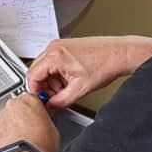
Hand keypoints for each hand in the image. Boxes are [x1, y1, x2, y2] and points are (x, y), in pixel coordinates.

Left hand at [0, 94, 58, 151]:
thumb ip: (45, 119)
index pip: (33, 99)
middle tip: (31, 128)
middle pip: (19, 106)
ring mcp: (2, 116)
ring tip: (22, 137)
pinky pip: (1, 128)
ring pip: (8, 117)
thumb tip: (44, 123)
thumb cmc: (39, 144)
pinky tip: (14, 142)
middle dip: (23, 116)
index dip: (37, 109)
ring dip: (13, 124)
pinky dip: (6, 133)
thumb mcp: (52, 128)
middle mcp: (13, 105)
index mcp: (29, 100)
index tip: (38, 115)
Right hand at [27, 36, 151, 109]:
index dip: (36, 92)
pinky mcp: (65, 46)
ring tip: (65, 89)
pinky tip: (69, 80)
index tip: (41, 100)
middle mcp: (54, 47)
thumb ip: (60, 101)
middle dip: (43, 87)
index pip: (32, 75)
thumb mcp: (80, 89)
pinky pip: (52, 62)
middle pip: (36, 70)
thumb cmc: (104, 65)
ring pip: (44, 67)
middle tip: (53, 98)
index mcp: (55, 55)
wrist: (119, 54)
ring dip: (51, 81)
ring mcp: (59, 45)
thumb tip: (50, 106)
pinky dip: (57, 73)